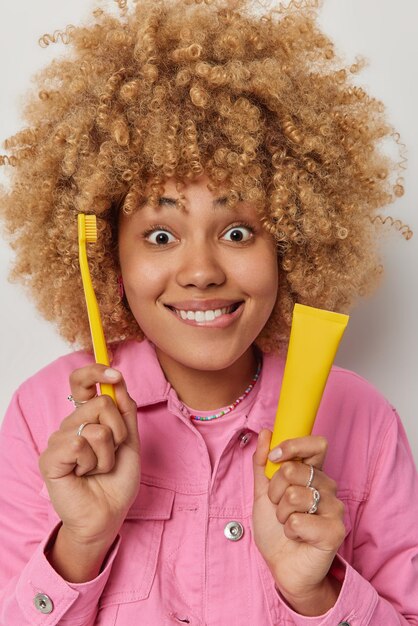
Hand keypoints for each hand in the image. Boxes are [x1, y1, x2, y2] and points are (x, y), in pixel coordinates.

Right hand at [39, 365, 140, 546]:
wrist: (109, 513)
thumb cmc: (117, 480)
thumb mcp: (130, 440)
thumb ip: (124, 410)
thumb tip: (117, 379)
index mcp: (86, 418)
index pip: (81, 383)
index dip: (95, 371)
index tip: (115, 374)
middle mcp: (70, 425)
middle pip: (101, 403)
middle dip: (119, 431)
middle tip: (112, 452)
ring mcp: (58, 440)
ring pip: (95, 428)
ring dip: (107, 453)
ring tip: (99, 468)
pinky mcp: (50, 458)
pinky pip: (79, 444)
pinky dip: (92, 462)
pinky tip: (85, 475)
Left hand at [252, 430, 344, 614]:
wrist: (282, 567)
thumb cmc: (275, 529)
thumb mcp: (262, 492)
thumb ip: (263, 463)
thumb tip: (266, 432)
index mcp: (313, 474)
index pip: (317, 444)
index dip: (294, 446)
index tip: (275, 458)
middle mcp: (328, 487)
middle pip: (295, 469)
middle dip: (275, 489)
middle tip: (278, 506)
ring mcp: (334, 509)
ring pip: (294, 495)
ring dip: (281, 513)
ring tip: (287, 523)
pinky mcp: (335, 531)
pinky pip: (299, 520)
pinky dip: (289, 530)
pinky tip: (296, 537)